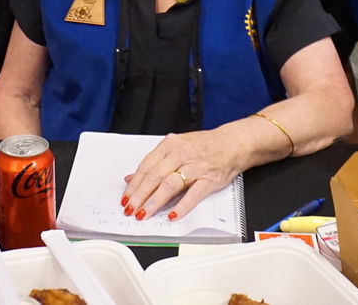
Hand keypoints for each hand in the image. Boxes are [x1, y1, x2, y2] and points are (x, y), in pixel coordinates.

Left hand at [121, 129, 250, 220]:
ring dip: (154, 202)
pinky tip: (172, 215)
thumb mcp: (176, 147)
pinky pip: (193, 194)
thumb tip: (130, 178)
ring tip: (144, 214)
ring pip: (170, 185)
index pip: (146, 166)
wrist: (232, 143)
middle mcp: (181, 154)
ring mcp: (195, 166)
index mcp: (170, 145)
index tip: (125, 198)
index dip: (134, 184)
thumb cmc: (204, 146)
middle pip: (154, 176)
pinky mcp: (209, 179)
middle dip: (140, 195)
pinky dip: (182, 206)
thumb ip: (155, 162)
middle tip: (130, 209)